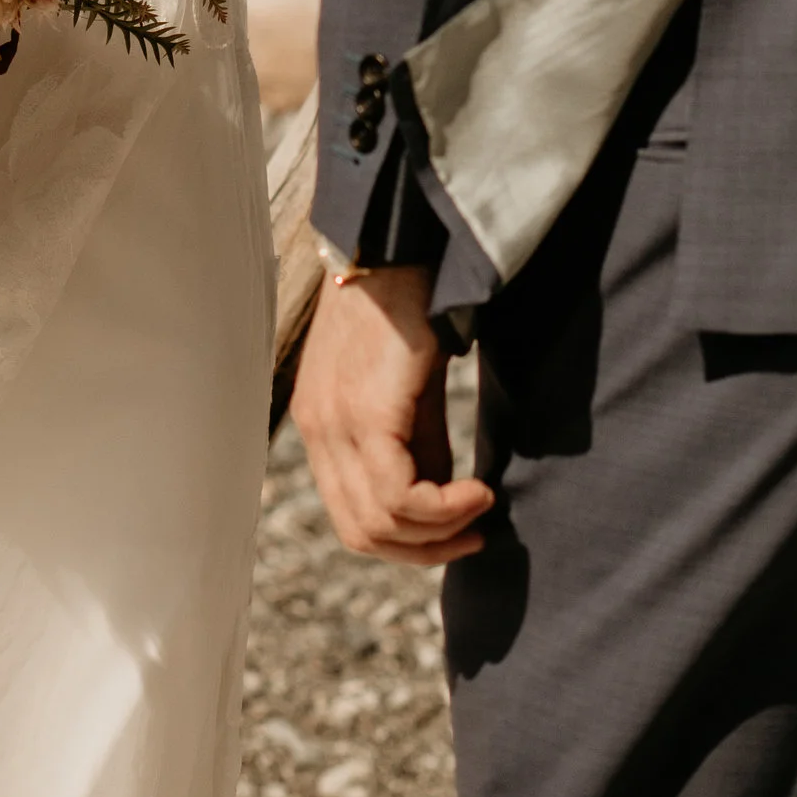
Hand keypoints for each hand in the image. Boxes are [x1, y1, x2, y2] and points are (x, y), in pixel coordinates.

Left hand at [292, 263, 495, 565]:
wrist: (396, 247)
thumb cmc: (406, 309)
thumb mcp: (409, 393)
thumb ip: (418, 449)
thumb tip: (443, 504)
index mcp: (320, 425)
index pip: (350, 517)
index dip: (404, 541)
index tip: (454, 532)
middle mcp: (316, 430)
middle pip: (361, 532)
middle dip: (422, 549)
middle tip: (473, 534)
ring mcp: (334, 424)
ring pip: (380, 523)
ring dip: (440, 531)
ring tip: (480, 506)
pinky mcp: (364, 414)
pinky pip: (399, 497)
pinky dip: (443, 509)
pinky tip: (476, 492)